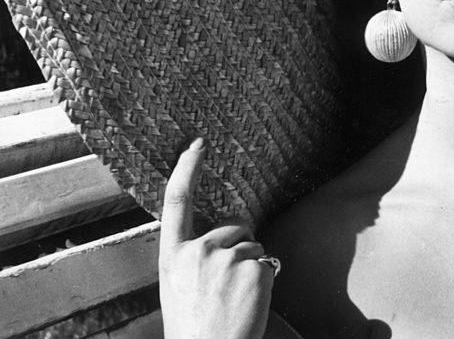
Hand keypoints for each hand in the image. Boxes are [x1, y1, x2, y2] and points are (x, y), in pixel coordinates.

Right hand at [159, 138, 274, 338]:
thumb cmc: (196, 327)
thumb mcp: (179, 287)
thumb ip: (193, 257)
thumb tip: (221, 235)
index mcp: (172, 257)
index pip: (176, 202)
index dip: (186, 169)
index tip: (197, 145)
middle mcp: (197, 252)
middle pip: (235, 226)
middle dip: (239, 246)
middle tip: (228, 287)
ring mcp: (226, 258)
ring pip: (253, 245)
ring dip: (252, 266)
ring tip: (235, 299)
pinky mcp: (253, 267)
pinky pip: (268, 261)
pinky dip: (265, 279)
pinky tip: (250, 301)